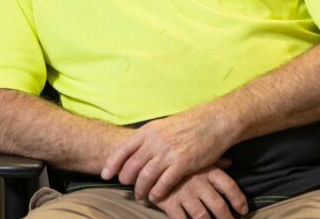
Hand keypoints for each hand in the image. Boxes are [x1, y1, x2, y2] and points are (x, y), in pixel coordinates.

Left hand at [101, 108, 230, 200]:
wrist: (213, 122)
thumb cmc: (189, 124)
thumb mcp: (164, 125)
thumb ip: (149, 138)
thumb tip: (136, 150)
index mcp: (149, 131)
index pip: (123, 149)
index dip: (112, 163)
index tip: (105, 175)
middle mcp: (155, 141)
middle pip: (132, 165)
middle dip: (126, 179)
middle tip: (125, 187)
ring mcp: (168, 153)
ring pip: (146, 176)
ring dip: (141, 189)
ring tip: (141, 196)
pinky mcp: (182, 163)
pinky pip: (164, 183)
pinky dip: (157, 192)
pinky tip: (155, 197)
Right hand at [152, 166, 247, 218]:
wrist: (148, 161)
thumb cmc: (178, 161)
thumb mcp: (196, 158)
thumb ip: (214, 162)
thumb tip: (230, 162)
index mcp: (207, 171)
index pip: (229, 186)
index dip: (239, 200)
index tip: (243, 211)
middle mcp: (198, 183)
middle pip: (218, 205)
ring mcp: (184, 194)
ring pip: (202, 216)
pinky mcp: (169, 203)